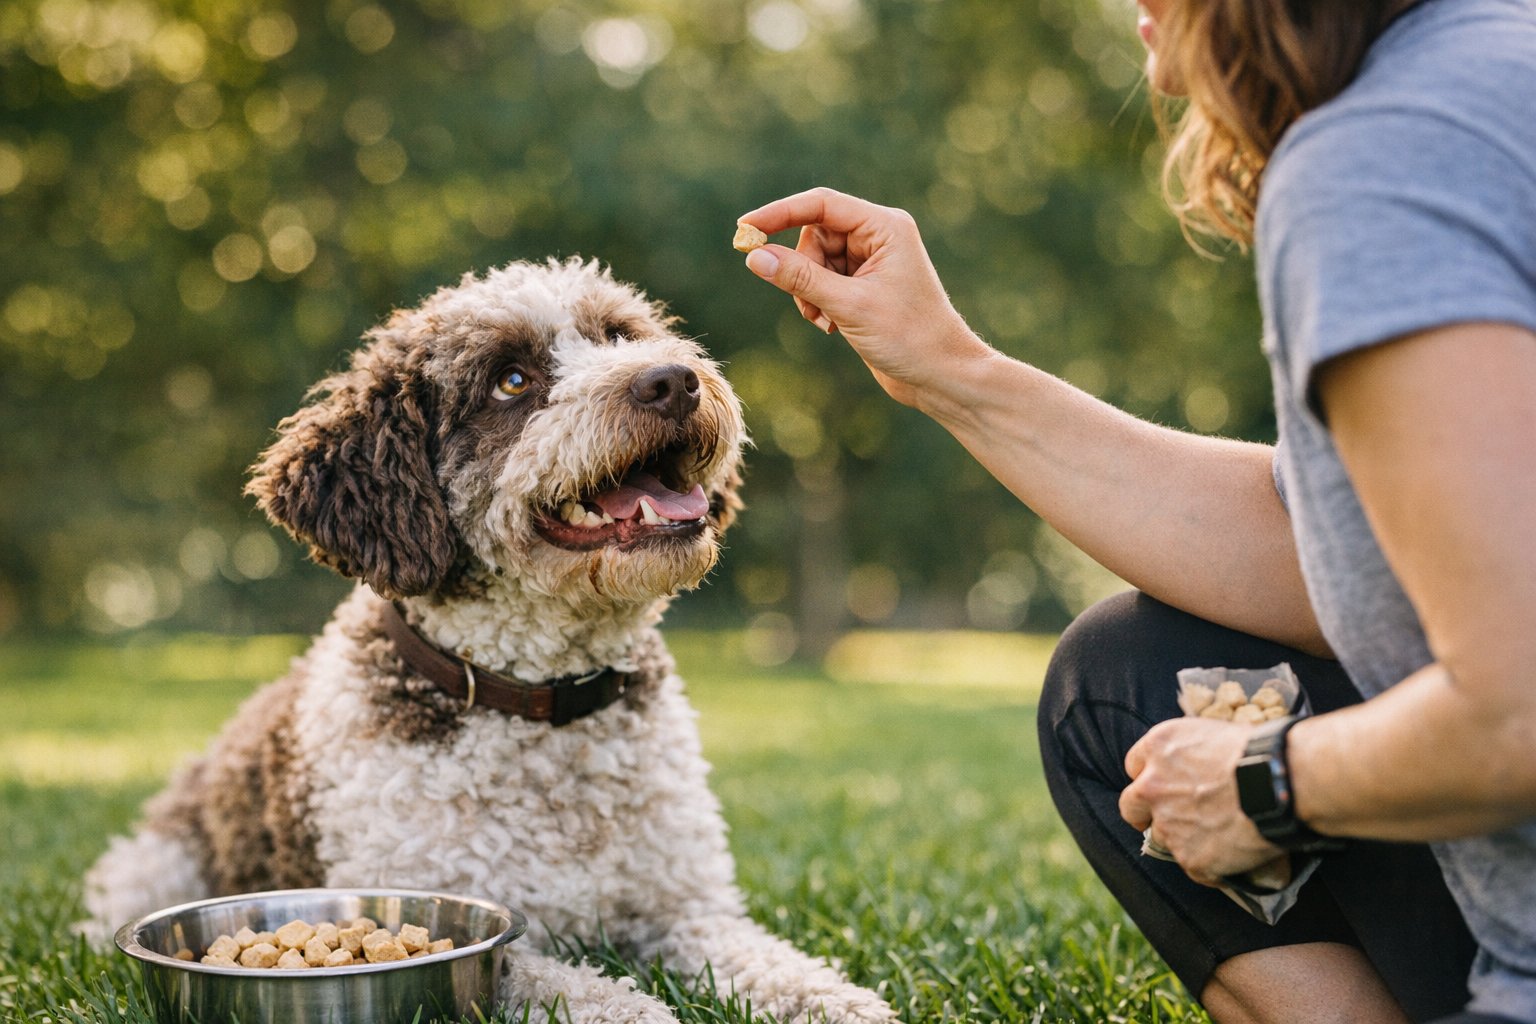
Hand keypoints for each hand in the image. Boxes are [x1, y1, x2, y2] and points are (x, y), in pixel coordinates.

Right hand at [736, 187, 989, 408]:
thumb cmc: (909, 337)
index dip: (780, 213)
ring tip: (825, 320)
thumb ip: (800, 278)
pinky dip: (817, 302)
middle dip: (802, 268)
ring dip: (808, 290)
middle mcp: (878, 237)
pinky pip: (823, 281)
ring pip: (815, 261)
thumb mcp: (848, 306)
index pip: (821, 205)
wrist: (941, 375)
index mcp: (884, 227)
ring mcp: (871, 262)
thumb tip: (754, 256)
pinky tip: (831, 327)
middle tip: (807, 302)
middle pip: (814, 234)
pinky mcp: (863, 287)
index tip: (745, 228)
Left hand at [1120, 717, 1281, 884]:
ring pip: (1163, 837)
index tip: (1162, 784)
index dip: (1150, 776)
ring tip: (1216, 836)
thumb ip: (1189, 754)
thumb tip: (1195, 766)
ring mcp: (1169, 826)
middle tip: (1164, 818)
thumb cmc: (1258, 751)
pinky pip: (1194, 866)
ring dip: (1183, 838)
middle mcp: (1152, 787)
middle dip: (1143, 813)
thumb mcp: (1212, 733)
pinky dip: (1211, 864)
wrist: (1279, 783)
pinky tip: (1233, 856)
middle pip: (1131, 805)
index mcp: (1158, 748)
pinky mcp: (1190, 858)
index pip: (1135, 765)